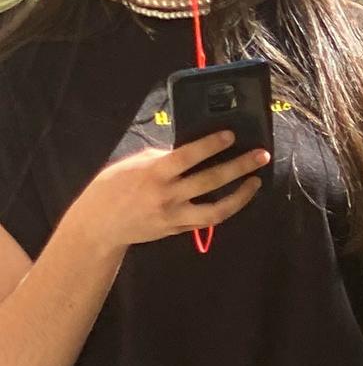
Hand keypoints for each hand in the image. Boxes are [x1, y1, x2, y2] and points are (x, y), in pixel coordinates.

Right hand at [71, 132, 267, 249]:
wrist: (98, 227)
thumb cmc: (113, 188)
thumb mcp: (133, 165)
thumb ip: (162, 158)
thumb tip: (191, 151)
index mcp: (153, 174)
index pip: (187, 156)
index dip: (211, 145)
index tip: (231, 135)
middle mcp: (166, 196)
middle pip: (211, 180)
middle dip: (240, 167)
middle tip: (261, 155)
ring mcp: (174, 216)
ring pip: (216, 210)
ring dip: (241, 196)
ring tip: (256, 181)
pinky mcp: (177, 229)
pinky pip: (207, 220)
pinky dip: (225, 208)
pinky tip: (238, 197)